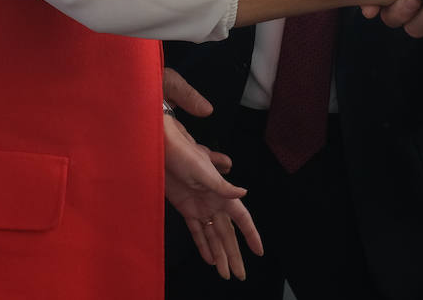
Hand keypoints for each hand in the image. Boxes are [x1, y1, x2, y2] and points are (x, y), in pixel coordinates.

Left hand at [162, 69, 263, 278]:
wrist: (163, 147)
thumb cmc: (184, 153)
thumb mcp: (203, 169)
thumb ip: (222, 184)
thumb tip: (244, 192)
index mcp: (223, 192)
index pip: (241, 218)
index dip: (250, 235)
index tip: (259, 251)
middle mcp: (215, 201)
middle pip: (227, 233)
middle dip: (234, 254)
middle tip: (240, 274)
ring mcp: (201, 206)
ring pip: (213, 235)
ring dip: (219, 254)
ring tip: (225, 273)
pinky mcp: (186, 208)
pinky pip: (196, 231)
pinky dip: (203, 245)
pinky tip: (208, 258)